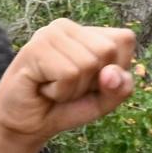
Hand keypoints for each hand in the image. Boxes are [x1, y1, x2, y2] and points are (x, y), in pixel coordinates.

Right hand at [0, 20, 137, 145]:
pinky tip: (42, 88)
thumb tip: (111, 73)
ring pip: (88, 63)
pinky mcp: (34, 48)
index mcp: (86, 31)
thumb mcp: (103, 101)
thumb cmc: (64, 107)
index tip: (90, 82)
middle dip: (92, 81)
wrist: (26, 126)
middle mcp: (66, 26)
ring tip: (53, 88)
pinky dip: (60, 92)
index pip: (125, 39)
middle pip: (108, 50)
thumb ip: (120, 88)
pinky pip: (69, 74)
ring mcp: (48, 34)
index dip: (115, 70)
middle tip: (67, 86)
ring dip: (73, 89)